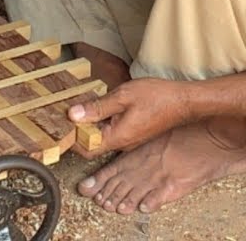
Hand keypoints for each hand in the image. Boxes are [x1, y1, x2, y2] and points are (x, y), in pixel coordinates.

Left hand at [68, 78, 195, 151]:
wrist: (185, 101)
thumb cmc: (158, 97)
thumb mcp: (123, 96)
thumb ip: (97, 107)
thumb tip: (73, 115)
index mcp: (118, 137)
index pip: (86, 149)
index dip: (71, 139)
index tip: (60, 124)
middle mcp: (123, 143)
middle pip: (92, 144)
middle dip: (78, 130)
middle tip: (66, 111)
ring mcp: (130, 139)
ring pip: (102, 136)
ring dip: (90, 124)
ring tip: (80, 106)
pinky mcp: (135, 132)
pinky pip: (113, 131)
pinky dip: (103, 121)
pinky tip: (100, 106)